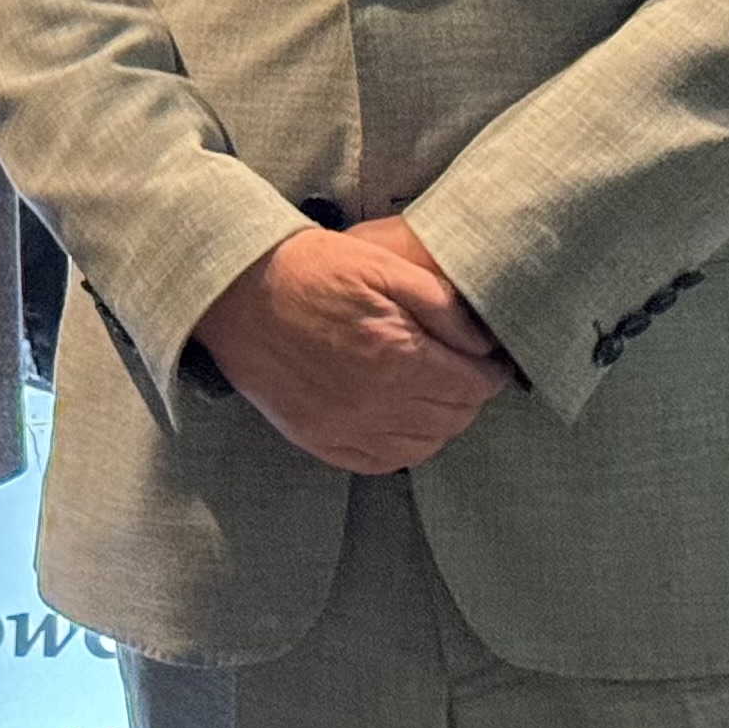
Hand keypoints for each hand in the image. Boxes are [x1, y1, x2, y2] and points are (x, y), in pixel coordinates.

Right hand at [193, 227, 512, 472]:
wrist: (238, 292)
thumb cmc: (312, 269)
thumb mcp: (384, 265)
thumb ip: (441, 305)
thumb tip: (483, 340)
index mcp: (398, 358)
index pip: (472, 386)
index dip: (489, 372)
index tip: (489, 359)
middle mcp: (375, 404)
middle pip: (452, 419)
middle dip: (468, 395)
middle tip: (464, 369)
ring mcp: (345, 429)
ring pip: (422, 446)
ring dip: (439, 422)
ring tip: (434, 390)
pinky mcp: (320, 440)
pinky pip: (381, 462)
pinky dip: (403, 445)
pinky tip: (400, 417)